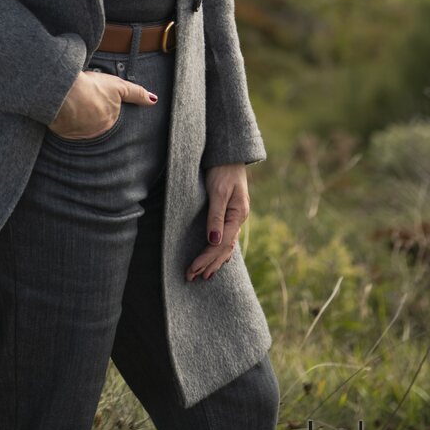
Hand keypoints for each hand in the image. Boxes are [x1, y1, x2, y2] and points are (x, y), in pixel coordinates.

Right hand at [48, 69, 157, 139]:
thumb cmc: (91, 87)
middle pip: (95, 121)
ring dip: (79, 116)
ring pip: (81, 124)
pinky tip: (64, 110)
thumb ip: (136, 93)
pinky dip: (66, 120)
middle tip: (85, 98)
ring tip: (74, 102)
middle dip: (92, 112)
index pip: (109, 115)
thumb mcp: (118, 86)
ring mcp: (78, 133)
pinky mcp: (62, 133)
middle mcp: (95, 132)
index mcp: (109, 122)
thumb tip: (153, 100)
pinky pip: (66, 127)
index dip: (103, 104)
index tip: (96, 97)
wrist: (62, 92)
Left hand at [185, 164, 249, 280]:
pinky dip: (220, 250)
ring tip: (203, 275)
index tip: (192, 269)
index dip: (206, 258)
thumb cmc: (222, 168)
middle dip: (208, 264)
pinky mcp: (230, 212)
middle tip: (191, 278)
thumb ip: (215, 216)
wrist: (229, 152)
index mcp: (238, 215)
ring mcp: (235, 216)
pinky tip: (217, 257)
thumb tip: (213, 241)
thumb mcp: (218, 190)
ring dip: (214, 260)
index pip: (221, 244)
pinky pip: (226, 237)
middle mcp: (238, 218)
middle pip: (224, 248)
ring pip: (226, 245)